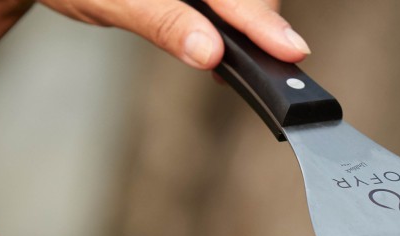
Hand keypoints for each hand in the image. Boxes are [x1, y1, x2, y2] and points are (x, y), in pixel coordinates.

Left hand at [36, 0, 309, 68]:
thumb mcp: (109, 1)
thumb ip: (163, 23)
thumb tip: (210, 54)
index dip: (262, 20)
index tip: (291, 50)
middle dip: (257, 25)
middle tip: (273, 61)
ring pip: (237, 0)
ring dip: (244, 29)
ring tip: (227, 64)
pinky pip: (222, 5)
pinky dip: (226, 27)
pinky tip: (214, 51)